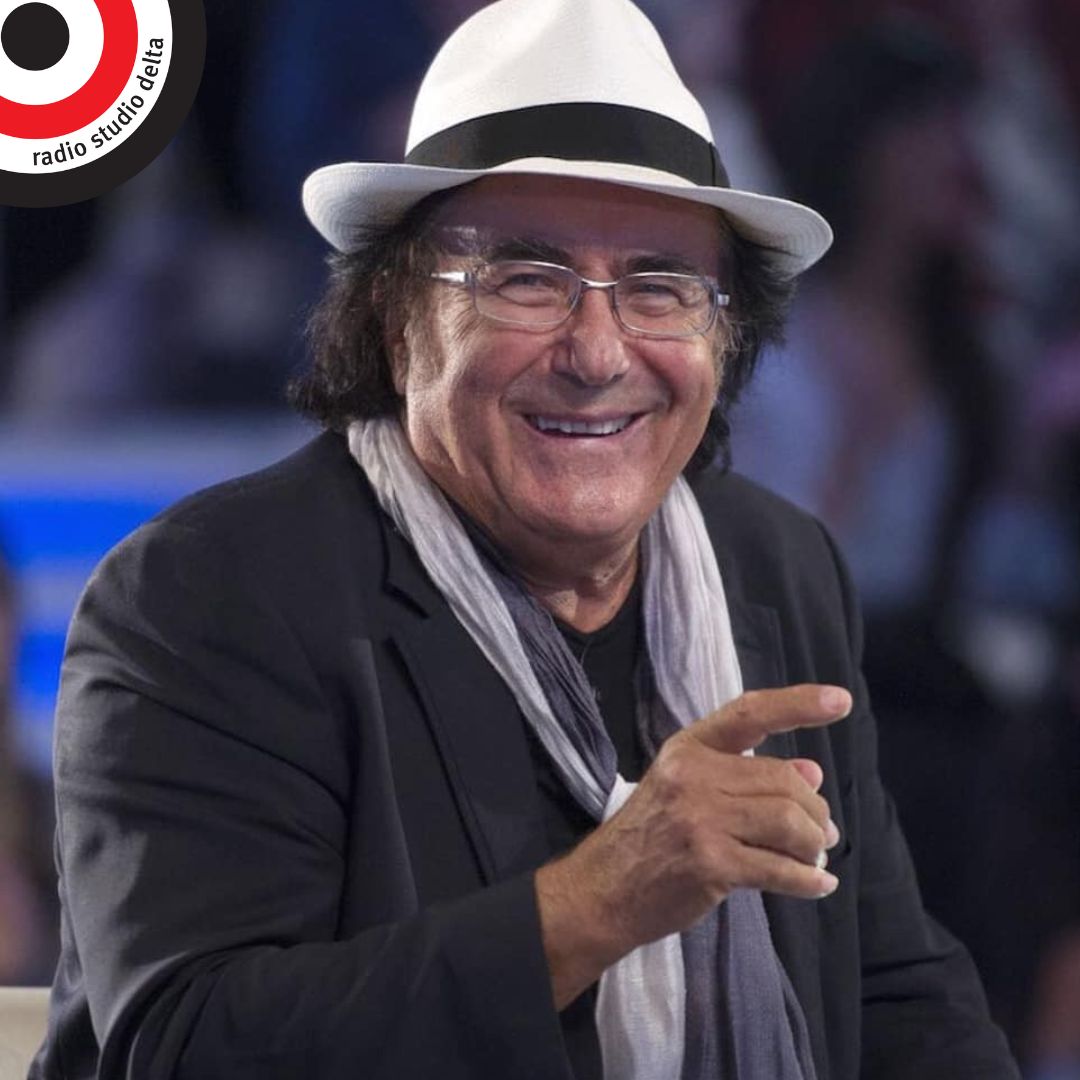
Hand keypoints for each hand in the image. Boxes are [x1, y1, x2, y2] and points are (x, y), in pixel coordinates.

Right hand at [535, 683, 849, 1007]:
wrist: (602, 890)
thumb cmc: (650, 836)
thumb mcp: (688, 791)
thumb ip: (747, 779)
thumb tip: (814, 771)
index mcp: (688, 748)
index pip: (749, 713)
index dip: (797, 704)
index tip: (840, 699)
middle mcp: (693, 775)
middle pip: (783, 781)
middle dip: (814, 811)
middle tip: (823, 834)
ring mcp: (700, 819)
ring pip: (786, 822)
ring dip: (812, 844)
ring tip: (815, 858)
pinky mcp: (710, 863)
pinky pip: (778, 869)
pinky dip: (808, 880)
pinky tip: (818, 885)